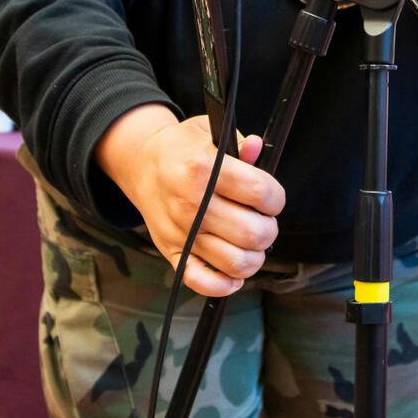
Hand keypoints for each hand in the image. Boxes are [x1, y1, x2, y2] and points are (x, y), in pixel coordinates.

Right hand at [97, 108, 285, 297]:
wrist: (141, 164)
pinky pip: (202, 281)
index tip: (270, 198)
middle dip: (268, 229)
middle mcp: (191, 204)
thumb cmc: (181, 149)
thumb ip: (240, 143)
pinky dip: (225, 284)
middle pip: (253, 233)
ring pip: (236, 262)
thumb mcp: (208, 133)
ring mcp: (181, 232)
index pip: (261, 193)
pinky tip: (234, 272)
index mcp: (202, 169)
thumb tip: (257, 148)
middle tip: (262, 220)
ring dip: (254, 257)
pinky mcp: (172, 252)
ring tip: (251, 243)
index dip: (276, 198)